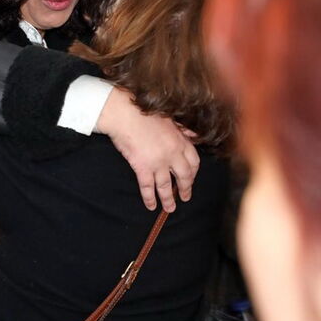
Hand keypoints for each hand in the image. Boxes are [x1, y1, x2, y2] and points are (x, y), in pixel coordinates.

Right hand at [96, 88, 199, 211]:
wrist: (125, 113)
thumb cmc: (144, 112)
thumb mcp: (169, 118)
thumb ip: (183, 129)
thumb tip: (194, 136)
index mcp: (180, 141)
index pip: (194, 161)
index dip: (193, 173)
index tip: (191, 179)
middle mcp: (173, 154)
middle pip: (184, 176)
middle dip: (185, 188)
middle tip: (185, 197)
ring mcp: (158, 162)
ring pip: (166, 186)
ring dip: (168, 199)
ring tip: (170, 209)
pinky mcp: (143, 168)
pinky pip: (148, 187)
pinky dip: (150, 198)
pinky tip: (151, 206)